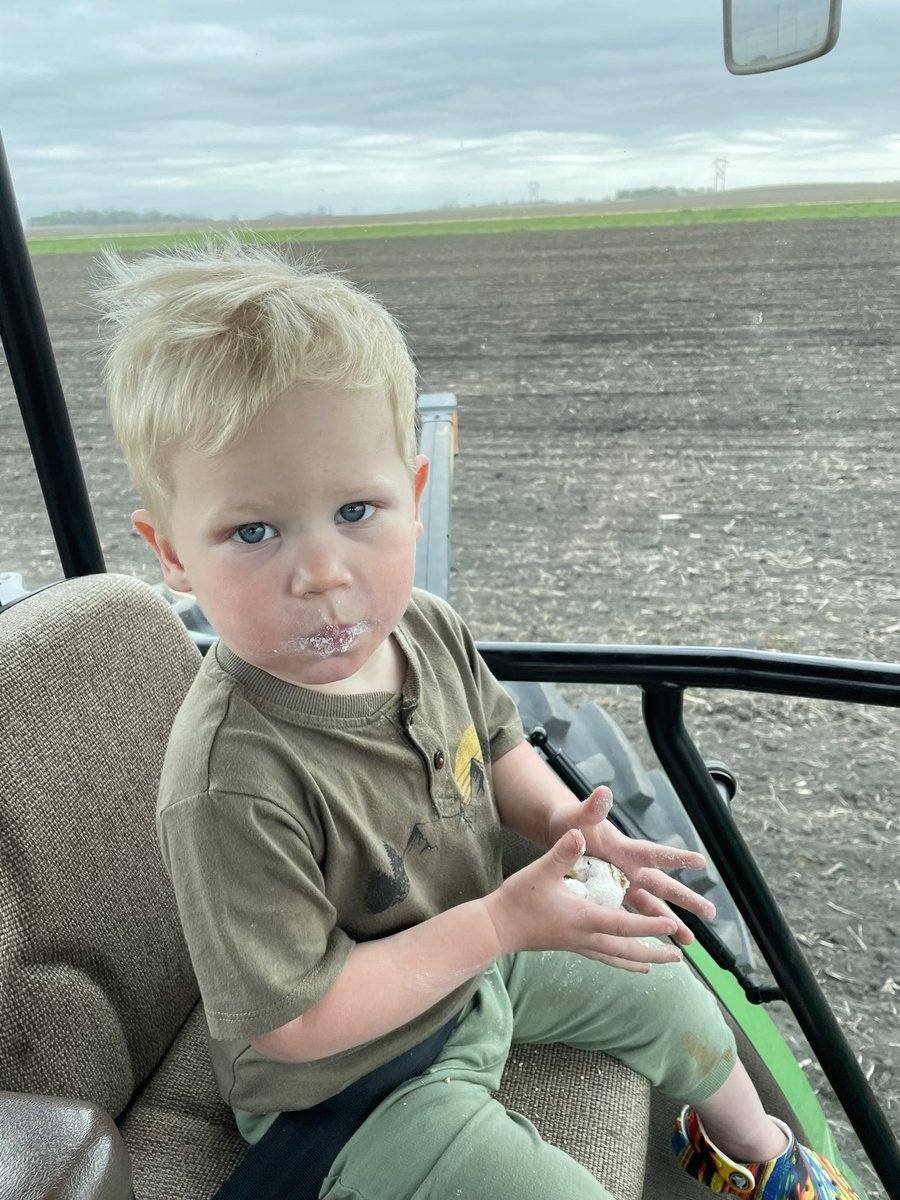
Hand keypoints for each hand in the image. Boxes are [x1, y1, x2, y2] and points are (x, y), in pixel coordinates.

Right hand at [483, 829, 685, 971]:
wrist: (497, 927)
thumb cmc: (518, 898)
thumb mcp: (540, 870)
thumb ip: (562, 852)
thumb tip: (580, 834)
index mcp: (583, 917)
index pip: (622, 925)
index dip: (648, 926)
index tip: (671, 926)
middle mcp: (585, 936)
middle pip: (626, 948)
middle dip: (654, 951)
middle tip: (679, 956)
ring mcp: (578, 944)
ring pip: (617, 957)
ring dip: (641, 959)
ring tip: (663, 965)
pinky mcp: (571, 945)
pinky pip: (604, 957)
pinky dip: (621, 961)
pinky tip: (630, 965)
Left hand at [547, 788, 715, 944]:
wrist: (559, 833)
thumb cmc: (571, 821)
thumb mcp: (579, 817)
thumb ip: (592, 808)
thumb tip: (603, 791)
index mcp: (624, 849)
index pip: (654, 853)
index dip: (675, 858)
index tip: (700, 862)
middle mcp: (629, 868)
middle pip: (662, 885)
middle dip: (686, 899)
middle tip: (712, 913)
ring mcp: (622, 884)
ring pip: (651, 907)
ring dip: (670, 923)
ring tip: (690, 941)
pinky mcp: (611, 896)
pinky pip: (631, 916)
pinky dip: (644, 929)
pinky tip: (657, 945)